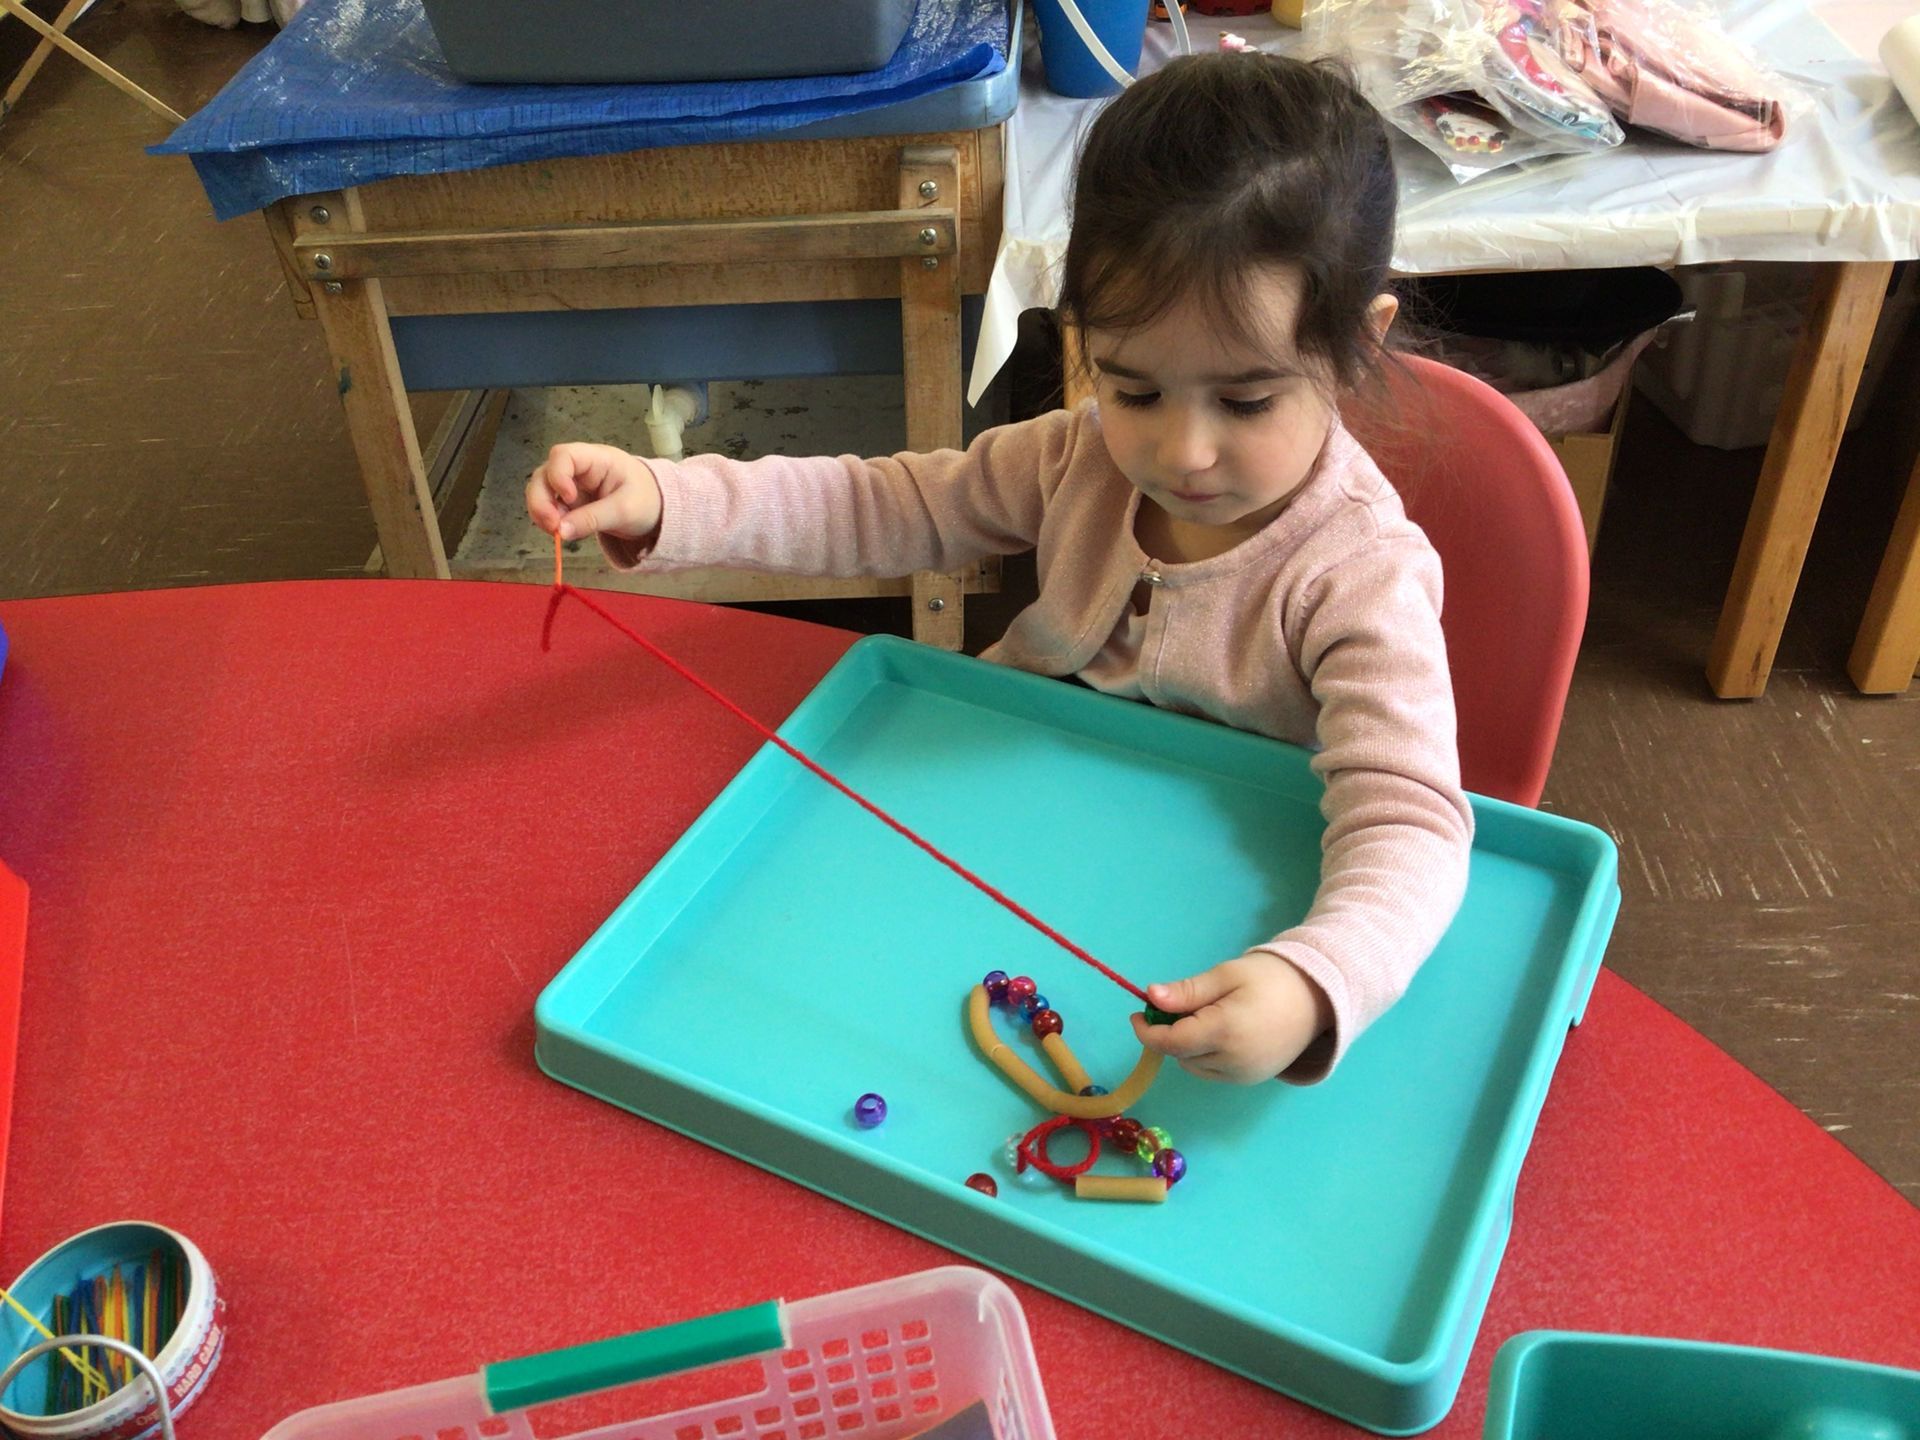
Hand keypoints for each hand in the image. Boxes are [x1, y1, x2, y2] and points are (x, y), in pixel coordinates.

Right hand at [525, 443, 662, 542]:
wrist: (658, 511)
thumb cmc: (647, 501)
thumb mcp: (624, 511)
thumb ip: (593, 519)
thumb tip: (561, 532)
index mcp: (597, 459)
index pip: (563, 455)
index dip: (557, 475)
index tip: (568, 499)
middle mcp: (579, 468)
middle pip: (545, 473)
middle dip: (541, 499)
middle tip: (551, 525)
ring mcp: (572, 484)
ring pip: (542, 490)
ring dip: (541, 510)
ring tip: (556, 531)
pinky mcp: (570, 501)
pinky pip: (550, 506)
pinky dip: (548, 519)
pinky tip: (560, 531)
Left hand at [1129, 952, 1333, 1083]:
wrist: (1320, 996)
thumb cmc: (1271, 978)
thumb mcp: (1226, 975)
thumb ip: (1187, 991)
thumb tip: (1150, 997)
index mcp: (1224, 1032)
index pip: (1171, 1042)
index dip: (1148, 1031)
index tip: (1138, 1013)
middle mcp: (1232, 1061)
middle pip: (1181, 1055)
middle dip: (1169, 1033)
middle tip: (1175, 1006)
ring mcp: (1244, 1075)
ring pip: (1195, 1066)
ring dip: (1186, 1046)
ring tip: (1204, 1016)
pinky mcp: (1252, 1079)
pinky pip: (1214, 1072)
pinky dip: (1205, 1056)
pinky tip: (1219, 1031)